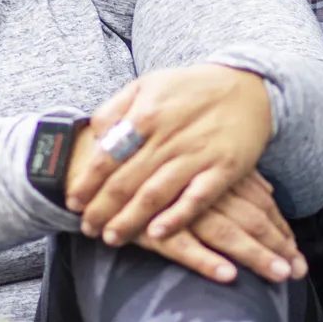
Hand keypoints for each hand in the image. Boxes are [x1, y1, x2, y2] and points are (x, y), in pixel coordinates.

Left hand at [66, 64, 273, 247]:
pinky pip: (197, 199)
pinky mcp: (224, 169)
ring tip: (111, 238)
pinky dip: (176, 217)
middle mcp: (169, 136)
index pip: (107, 156)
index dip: (87, 182)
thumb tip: (94, 134)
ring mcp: (198, 154)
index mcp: (147, 113)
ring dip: (129, 220)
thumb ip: (117, 108)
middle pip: (126, 180)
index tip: (73, 202)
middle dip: (101, 209)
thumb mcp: (149, 84)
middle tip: (87, 228)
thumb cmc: (192, 89)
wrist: (249, 87)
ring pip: (155, 193)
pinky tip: (157, 234)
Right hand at [131, 171, 307, 284]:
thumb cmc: (150, 159)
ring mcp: (178, 207)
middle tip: (299, 270)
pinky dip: (206, 261)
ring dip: (255, 256)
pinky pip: (183, 247)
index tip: (296, 250)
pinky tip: (228, 276)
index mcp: (215, 171)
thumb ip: (232, 173)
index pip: (259, 202)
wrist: (93, 160)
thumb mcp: (196, 157)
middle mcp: (203, 187)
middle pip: (251, 219)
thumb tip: (269, 189)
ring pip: (227, 233)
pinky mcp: (150, 226)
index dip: (280, 227)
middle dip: (278, 246)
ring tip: (279, 275)